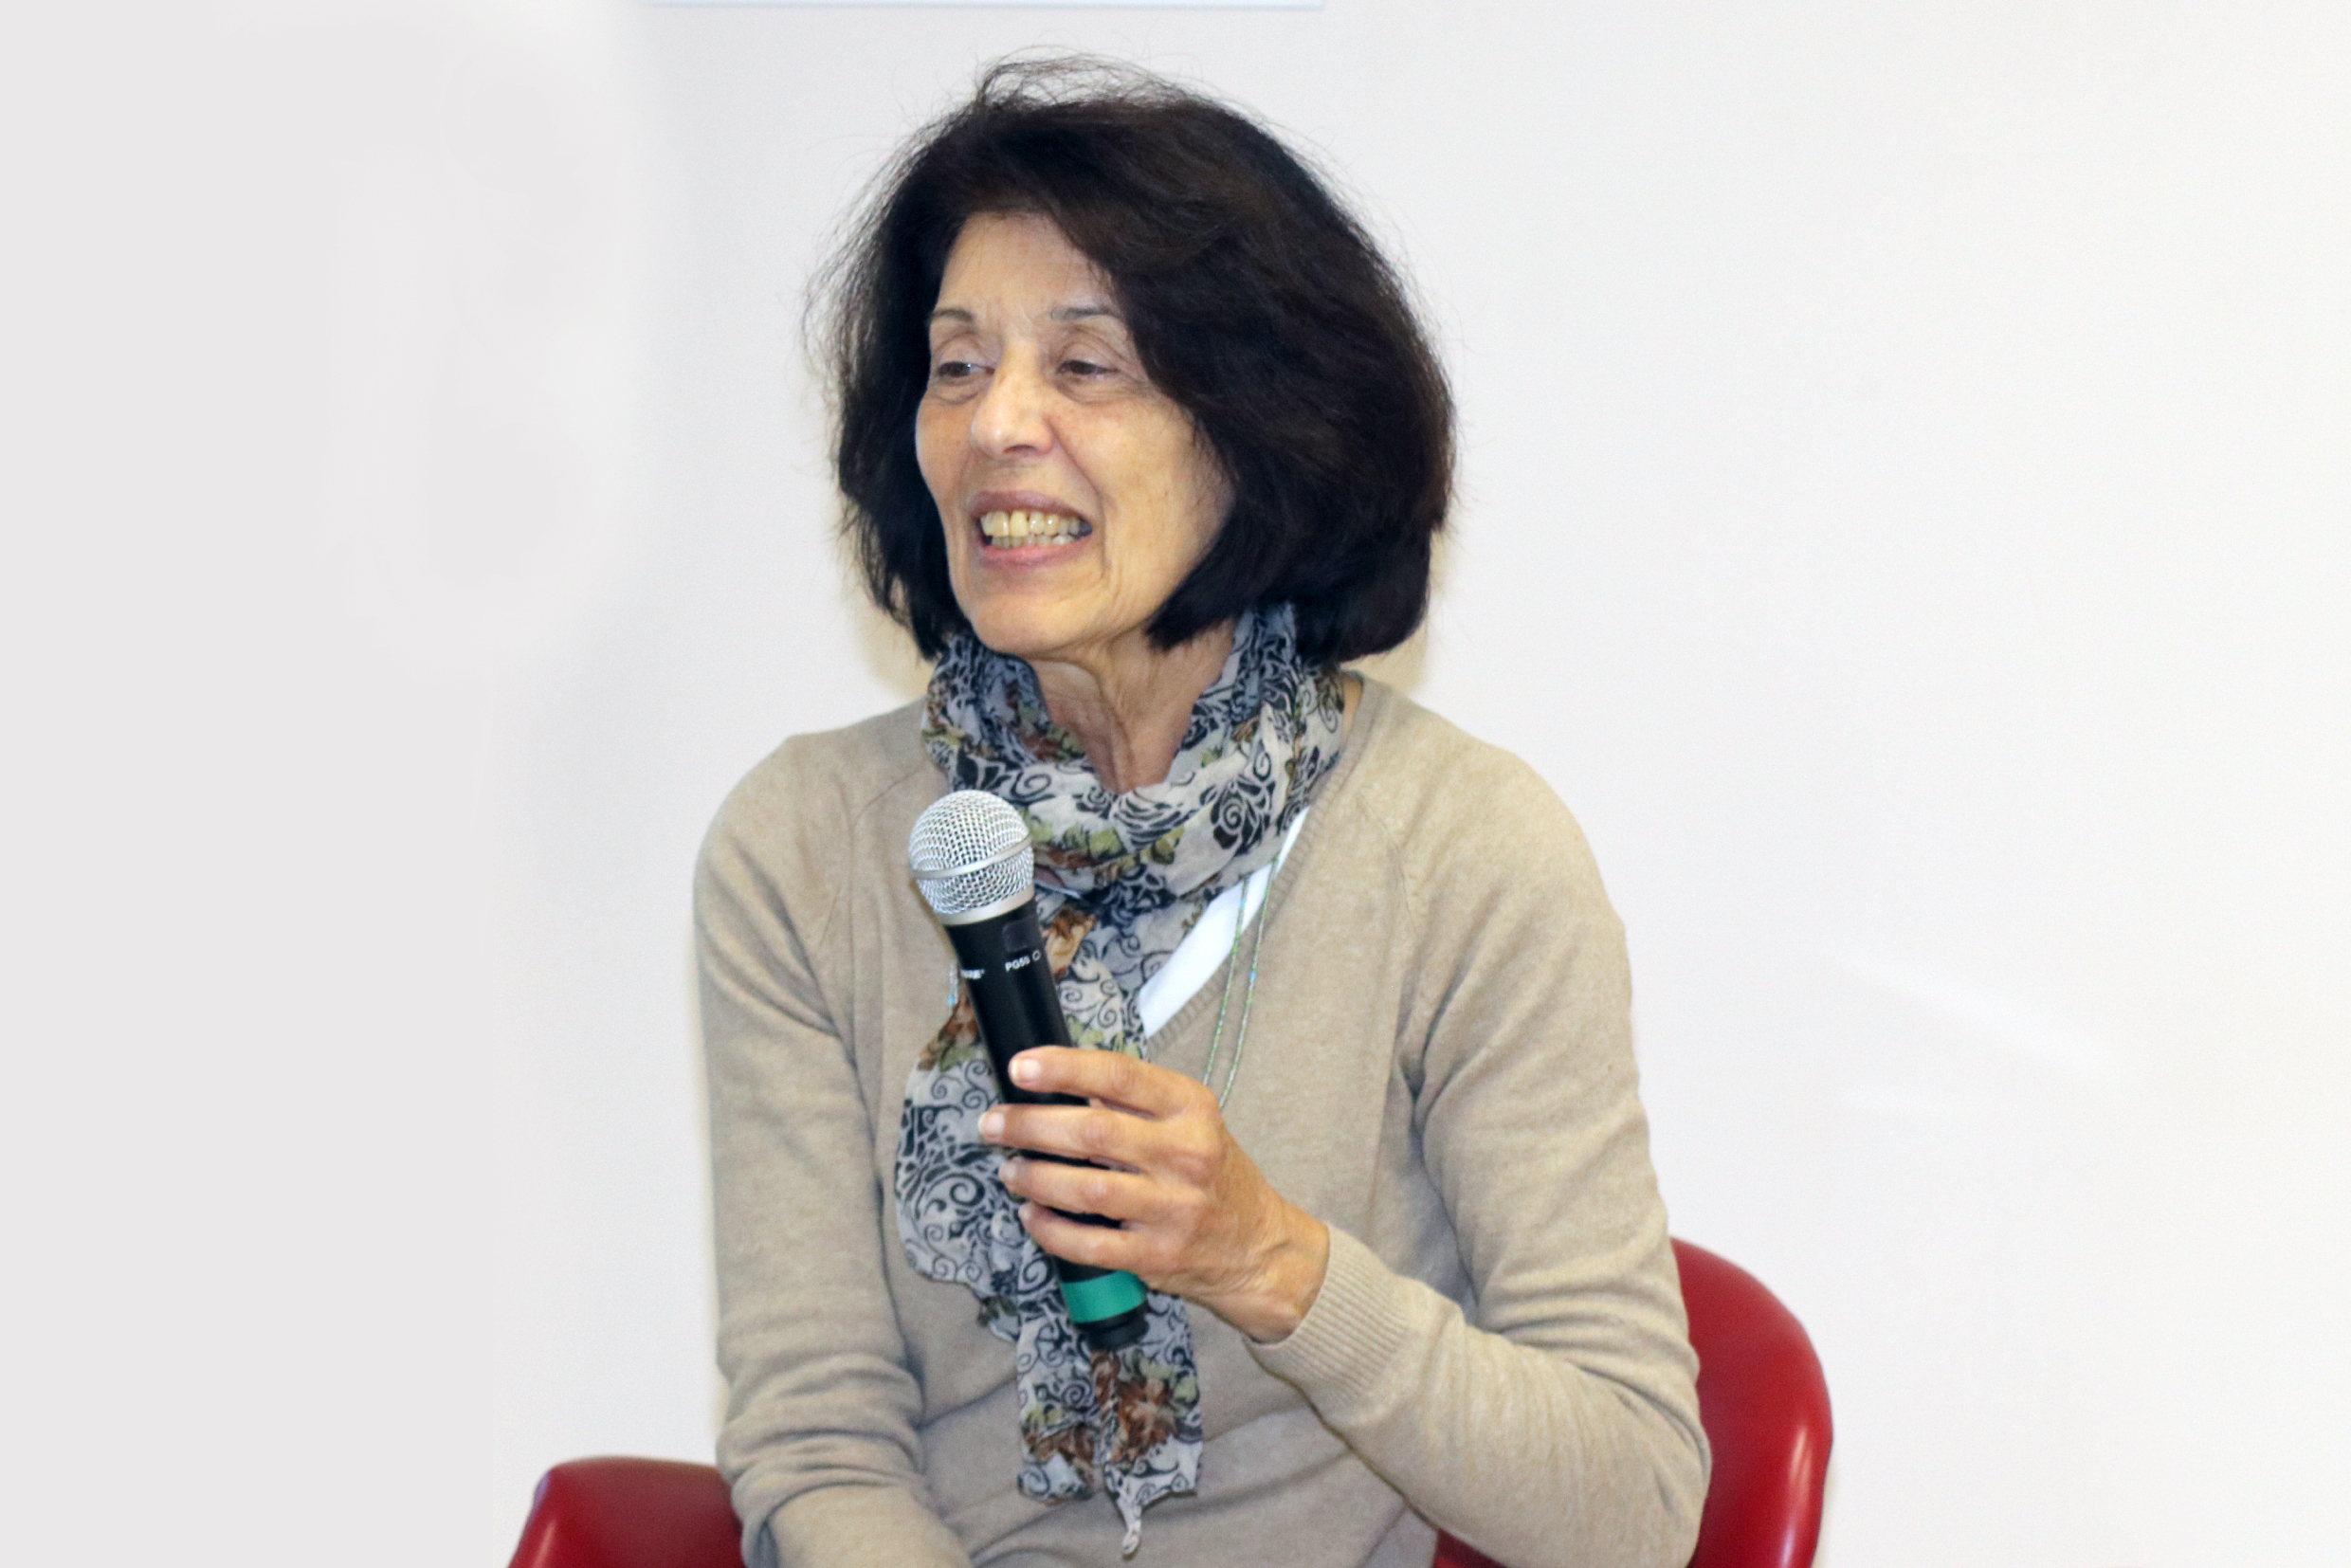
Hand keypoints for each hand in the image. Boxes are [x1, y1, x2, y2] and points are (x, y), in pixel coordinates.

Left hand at [977, 1046, 1329, 1343]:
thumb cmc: (1214, 1176)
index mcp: (1191, 1108)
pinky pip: (1089, 1243)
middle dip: (1030, 1125)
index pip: (1118, 1075)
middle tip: (994, 1124)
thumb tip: (1061, 1081)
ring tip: (1009, 1169)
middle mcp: (1186, 1154)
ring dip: (1034, 1177)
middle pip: (1092, 1131)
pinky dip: (1050, 1229)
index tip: (1021, 1067)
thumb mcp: (1190, 1122)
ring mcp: (1173, 1208)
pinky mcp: (1157, 1255)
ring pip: (1085, 1189)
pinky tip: (1032, 1215)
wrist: (1258, 1246)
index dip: (1063, 1068)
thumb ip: (1133, 1102)